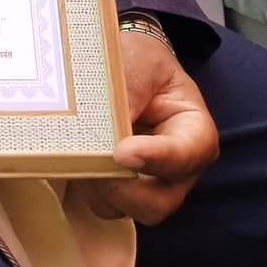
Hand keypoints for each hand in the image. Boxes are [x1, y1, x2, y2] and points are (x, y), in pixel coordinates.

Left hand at [74, 28, 218, 225]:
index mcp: (194, 132)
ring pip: (126, 208)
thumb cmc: (139, 58)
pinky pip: (102, 201)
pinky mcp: (118, 186)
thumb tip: (110, 134)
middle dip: (124, 189)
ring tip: (79, 153)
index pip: (186, 156)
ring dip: (99, 187)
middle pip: (159, 202)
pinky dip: (85, 185)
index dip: (156, 158)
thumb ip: (129, 95)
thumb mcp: (138, 63)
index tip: (122, 152)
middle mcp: (177, 169)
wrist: (123, 60)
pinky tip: (71, 157)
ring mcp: (147, 182)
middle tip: (95, 164)